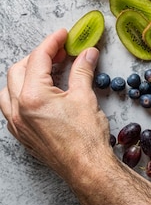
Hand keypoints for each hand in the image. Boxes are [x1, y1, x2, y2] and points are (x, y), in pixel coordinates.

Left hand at [0, 29, 110, 183]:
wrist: (86, 169)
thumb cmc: (86, 137)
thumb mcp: (85, 96)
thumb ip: (82, 70)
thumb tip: (87, 53)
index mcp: (33, 96)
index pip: (38, 59)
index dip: (52, 42)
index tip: (64, 35)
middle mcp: (18, 109)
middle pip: (19, 69)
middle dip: (39, 56)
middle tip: (61, 52)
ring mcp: (17, 124)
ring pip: (9, 89)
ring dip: (26, 74)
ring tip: (49, 70)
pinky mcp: (22, 135)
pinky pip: (12, 107)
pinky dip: (23, 93)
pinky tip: (43, 92)